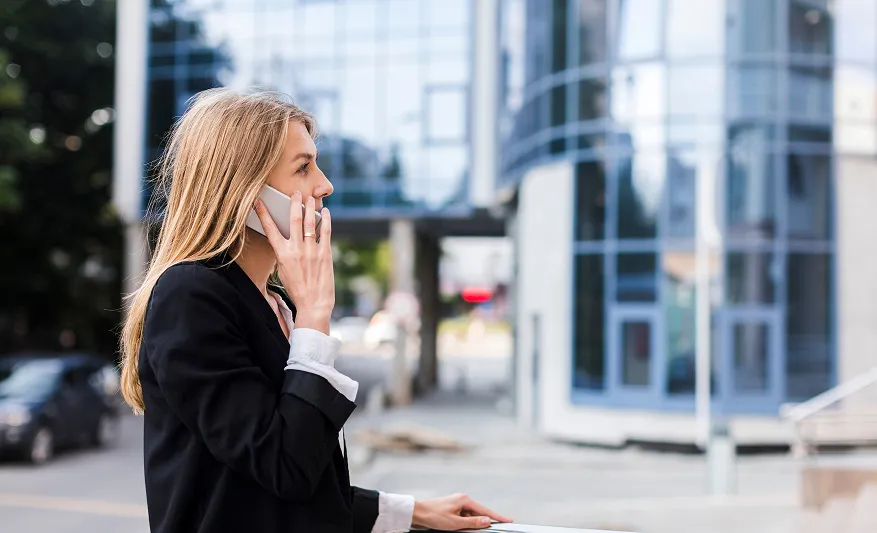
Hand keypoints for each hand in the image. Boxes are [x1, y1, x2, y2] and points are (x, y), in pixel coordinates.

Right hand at [254, 192, 333, 333]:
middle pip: (294, 220)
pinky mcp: (325, 254)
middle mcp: (296, 250)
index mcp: (282, 254)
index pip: (270, 229)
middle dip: (294, 203)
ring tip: (310, 198)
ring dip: (309, 208)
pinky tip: (325, 212)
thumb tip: (284, 239)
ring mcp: (312, 251)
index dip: (264, 213)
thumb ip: (284, 253)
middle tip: (295, 191)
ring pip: (310, 223)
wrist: (314, 304)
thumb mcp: (283, 270)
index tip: (259, 200)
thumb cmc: (297, 289)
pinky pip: (325, 232)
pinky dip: (325, 220)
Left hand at [411, 493, 511, 530]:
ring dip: (471, 524)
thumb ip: (473, 522)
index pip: (486, 510)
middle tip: (493, 528)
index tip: (509, 520)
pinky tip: (461, 528)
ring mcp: (457, 504)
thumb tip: (487, 521)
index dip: (498, 517)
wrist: (417, 513)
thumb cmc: (434, 516)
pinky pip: (463, 517)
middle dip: (483, 522)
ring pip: (470, 516)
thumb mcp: (455, 523)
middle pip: (479, 513)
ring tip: (460, 528)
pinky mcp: (452, 509)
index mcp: (465, 500)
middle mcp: (462, 499)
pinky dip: (465, 524)